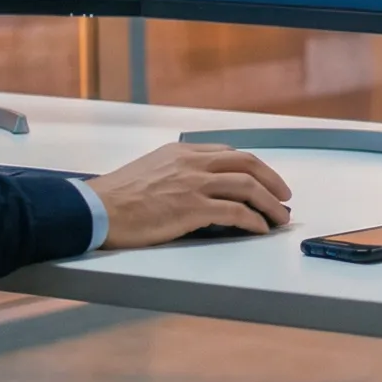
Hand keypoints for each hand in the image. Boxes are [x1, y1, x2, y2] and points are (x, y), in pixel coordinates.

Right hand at [86, 141, 293, 247]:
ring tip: (280, 218)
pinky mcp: (191, 208)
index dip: (254, 167)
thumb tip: (199, 189)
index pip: (229, 153)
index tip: (265, 179)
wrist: (96, 209)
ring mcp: (193, 183)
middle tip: (284, 197)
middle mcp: (192, 162)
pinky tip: (260, 229)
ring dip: (270, 203)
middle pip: (247, 164)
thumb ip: (177, 173)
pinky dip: (254, 220)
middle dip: (272, 180)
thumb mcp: (150, 170)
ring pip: (247, 186)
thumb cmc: (116, 197)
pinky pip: (236, 211)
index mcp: (182, 152)